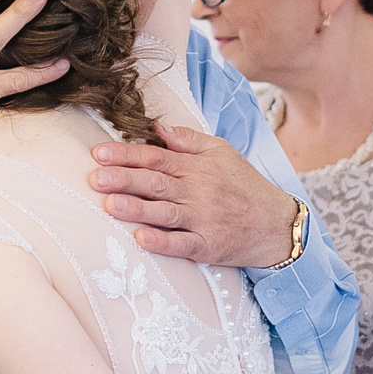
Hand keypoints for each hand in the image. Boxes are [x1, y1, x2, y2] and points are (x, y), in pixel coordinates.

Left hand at [88, 124, 298, 266]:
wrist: (276, 223)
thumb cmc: (245, 185)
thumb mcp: (221, 151)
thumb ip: (188, 139)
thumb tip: (157, 128)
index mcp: (197, 167)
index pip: (156, 157)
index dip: (126, 155)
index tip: (98, 153)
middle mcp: (197, 191)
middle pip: (155, 183)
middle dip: (124, 179)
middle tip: (96, 177)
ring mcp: (202, 220)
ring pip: (164, 212)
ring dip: (136, 208)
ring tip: (110, 204)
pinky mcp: (207, 246)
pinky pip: (182, 244)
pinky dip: (162, 242)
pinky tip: (141, 239)